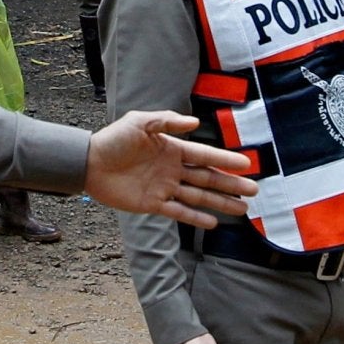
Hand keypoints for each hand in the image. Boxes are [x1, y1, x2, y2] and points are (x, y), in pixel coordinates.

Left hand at [84, 110, 255, 227]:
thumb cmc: (113, 139)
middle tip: (254, 191)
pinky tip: (213, 222)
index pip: (205, 156)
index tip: (247, 164)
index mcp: (172, 149)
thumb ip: (166, 121)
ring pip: (198, 197)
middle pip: (208, 178)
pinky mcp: (152, 204)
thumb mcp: (139, 122)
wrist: (89, 163)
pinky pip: (178, 212)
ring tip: (242, 209)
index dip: (226, 161)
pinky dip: (195, 217)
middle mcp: (172, 169)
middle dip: (231, 185)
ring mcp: (164, 188)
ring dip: (220, 203)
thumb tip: (195, 123)